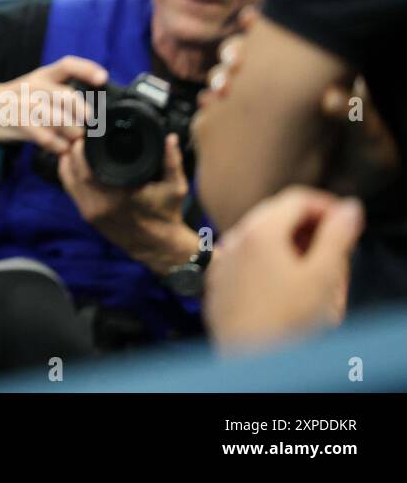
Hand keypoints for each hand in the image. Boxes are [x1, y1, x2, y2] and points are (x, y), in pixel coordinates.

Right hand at [0, 54, 108, 153]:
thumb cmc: (13, 100)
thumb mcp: (36, 91)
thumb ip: (60, 100)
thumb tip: (91, 116)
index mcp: (43, 75)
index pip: (68, 64)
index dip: (87, 69)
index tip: (103, 79)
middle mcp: (35, 84)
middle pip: (66, 96)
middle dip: (83, 114)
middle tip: (90, 128)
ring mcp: (23, 101)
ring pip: (55, 116)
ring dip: (70, 132)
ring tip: (75, 142)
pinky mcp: (13, 119)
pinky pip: (40, 133)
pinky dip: (54, 144)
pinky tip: (58, 148)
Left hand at [57, 133, 197, 272]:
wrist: (158, 247)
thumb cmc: (167, 214)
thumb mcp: (175, 187)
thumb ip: (172, 161)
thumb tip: (170, 137)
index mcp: (120, 195)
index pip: (89, 166)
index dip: (83, 147)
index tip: (88, 133)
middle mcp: (101, 204)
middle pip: (75, 171)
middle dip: (75, 151)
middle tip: (81, 135)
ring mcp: (91, 212)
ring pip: (68, 179)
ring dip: (69, 161)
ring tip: (77, 146)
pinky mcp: (87, 216)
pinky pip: (70, 190)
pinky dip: (68, 174)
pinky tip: (73, 161)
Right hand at [200, 11, 399, 197]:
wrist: (346, 195)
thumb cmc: (364, 159)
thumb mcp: (369, 137)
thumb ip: (354, 115)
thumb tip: (331, 98)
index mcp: (308, 75)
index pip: (280, 40)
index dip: (257, 24)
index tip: (249, 21)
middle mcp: (278, 87)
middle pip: (244, 55)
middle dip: (232, 52)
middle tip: (234, 63)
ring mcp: (259, 110)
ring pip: (226, 80)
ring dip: (218, 78)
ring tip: (221, 89)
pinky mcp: (243, 135)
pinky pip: (217, 116)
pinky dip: (208, 109)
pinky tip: (209, 107)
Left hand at [205, 186, 362, 351]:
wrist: (251, 363)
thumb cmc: (286, 324)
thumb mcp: (323, 277)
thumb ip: (337, 236)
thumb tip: (346, 209)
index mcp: (259, 230)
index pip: (295, 198)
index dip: (325, 206)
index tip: (344, 223)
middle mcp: (233, 239)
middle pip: (275, 216)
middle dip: (307, 227)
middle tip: (332, 248)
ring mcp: (221, 262)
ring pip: (258, 239)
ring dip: (286, 246)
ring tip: (311, 273)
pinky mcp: (216, 284)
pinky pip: (244, 262)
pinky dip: (265, 264)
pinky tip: (283, 288)